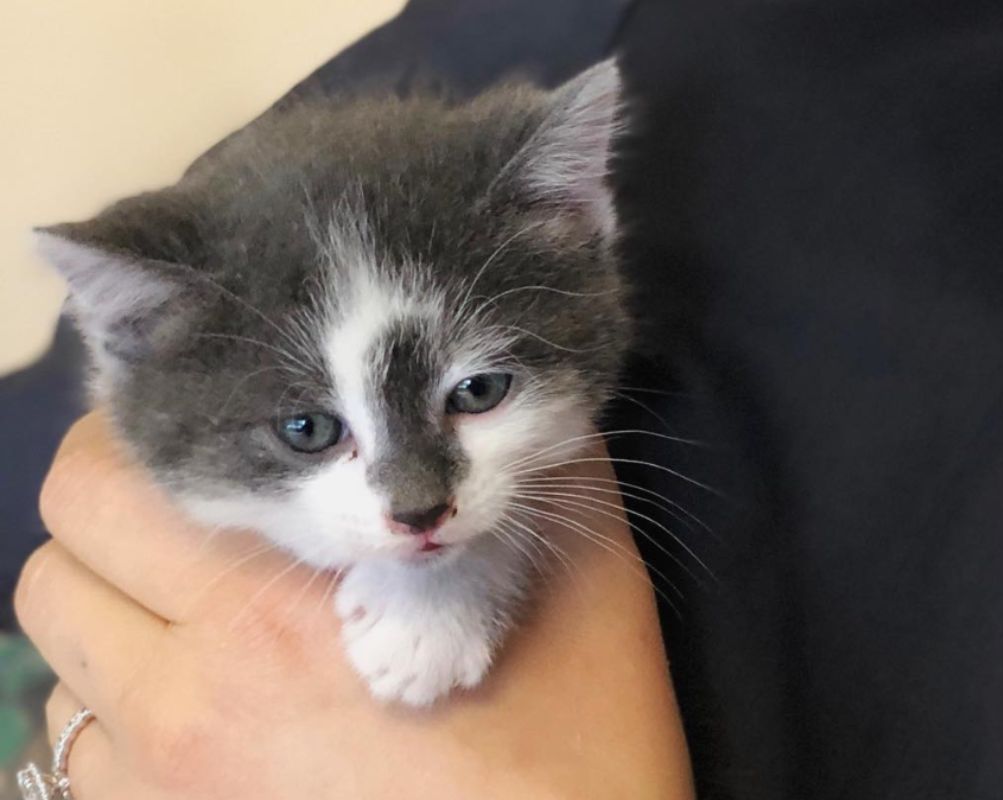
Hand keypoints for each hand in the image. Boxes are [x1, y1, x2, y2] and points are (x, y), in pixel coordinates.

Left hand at [16, 412, 693, 798]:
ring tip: (204, 609)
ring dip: (119, 611)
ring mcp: (172, 780)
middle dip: (120, 513)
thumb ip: (546, 459)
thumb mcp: (587, 575)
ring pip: (62, 656)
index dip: (141, 432)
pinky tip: (212, 705)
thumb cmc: (580, 737)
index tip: (206, 431)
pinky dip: (128, 708)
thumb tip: (511, 376)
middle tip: (203, 509)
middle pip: (63, 557)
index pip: (110, 480)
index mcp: (278, 609)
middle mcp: (194, 692)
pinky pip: (85, 753)